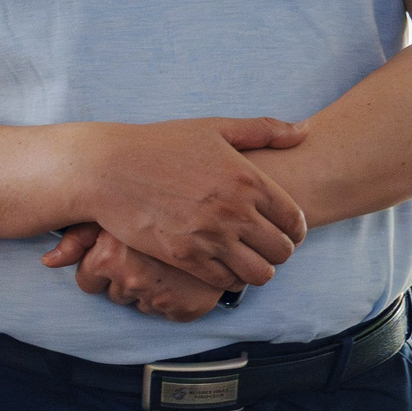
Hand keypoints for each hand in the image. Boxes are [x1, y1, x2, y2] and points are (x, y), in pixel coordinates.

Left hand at [46, 227, 224, 321]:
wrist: (221, 212)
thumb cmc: (161, 205)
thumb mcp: (115, 211)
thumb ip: (78, 236)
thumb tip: (47, 262)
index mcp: (110, 254)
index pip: (85, 281)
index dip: (101, 266)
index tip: (119, 249)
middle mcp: (132, 277)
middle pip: (111, 295)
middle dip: (124, 278)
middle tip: (146, 254)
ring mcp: (159, 296)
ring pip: (138, 304)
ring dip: (149, 288)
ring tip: (164, 262)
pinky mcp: (184, 310)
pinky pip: (165, 313)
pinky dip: (172, 298)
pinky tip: (179, 276)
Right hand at [77, 117, 310, 291]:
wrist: (107, 169)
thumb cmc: (159, 144)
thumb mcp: (213, 128)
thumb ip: (263, 129)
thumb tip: (304, 132)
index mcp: (247, 178)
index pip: (296, 220)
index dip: (296, 231)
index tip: (285, 231)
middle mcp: (234, 209)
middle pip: (282, 251)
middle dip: (279, 252)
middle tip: (265, 248)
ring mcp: (210, 236)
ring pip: (259, 273)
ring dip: (258, 271)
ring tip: (246, 261)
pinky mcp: (185, 256)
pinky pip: (225, 282)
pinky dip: (230, 280)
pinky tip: (221, 268)